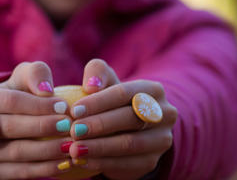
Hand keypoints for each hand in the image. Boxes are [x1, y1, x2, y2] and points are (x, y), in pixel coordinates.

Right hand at [0, 62, 73, 178]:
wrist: (4, 116)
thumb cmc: (18, 91)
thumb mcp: (24, 75)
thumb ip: (36, 73)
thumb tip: (47, 91)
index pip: (10, 102)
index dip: (38, 105)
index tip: (64, 106)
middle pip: (11, 128)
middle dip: (43, 127)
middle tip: (70, 126)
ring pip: (16, 153)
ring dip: (47, 150)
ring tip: (71, 145)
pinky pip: (21, 172)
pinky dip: (45, 169)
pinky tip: (66, 162)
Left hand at [68, 59, 177, 179]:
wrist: (128, 126)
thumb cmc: (112, 98)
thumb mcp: (106, 80)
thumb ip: (97, 72)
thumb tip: (91, 86)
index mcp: (152, 90)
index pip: (124, 93)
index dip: (98, 102)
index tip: (74, 110)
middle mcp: (163, 114)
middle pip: (129, 119)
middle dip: (99, 125)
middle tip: (74, 131)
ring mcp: (160, 140)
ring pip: (130, 144)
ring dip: (99, 148)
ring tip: (74, 149)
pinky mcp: (152, 161)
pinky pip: (127, 164)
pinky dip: (103, 163)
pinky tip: (83, 161)